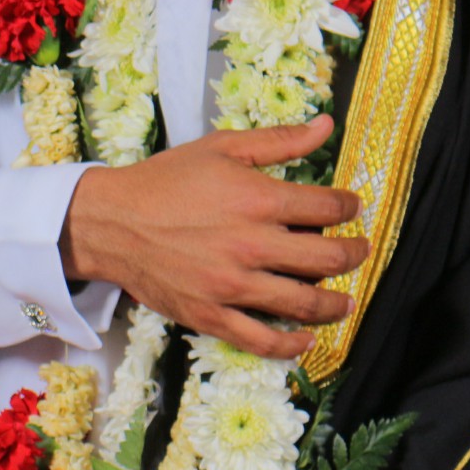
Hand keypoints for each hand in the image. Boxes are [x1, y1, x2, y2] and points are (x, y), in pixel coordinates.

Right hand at [59, 115, 368, 358]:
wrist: (111, 221)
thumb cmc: (164, 181)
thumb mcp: (221, 148)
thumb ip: (278, 141)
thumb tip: (325, 126)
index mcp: (257, 200)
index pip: (328, 208)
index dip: (349, 207)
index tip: (350, 208)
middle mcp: (252, 245)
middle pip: (328, 259)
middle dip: (354, 254)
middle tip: (358, 251)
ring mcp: (233, 285)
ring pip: (306, 303)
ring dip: (336, 304)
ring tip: (344, 301)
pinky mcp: (212, 315)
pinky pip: (264, 340)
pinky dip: (293, 344)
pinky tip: (305, 337)